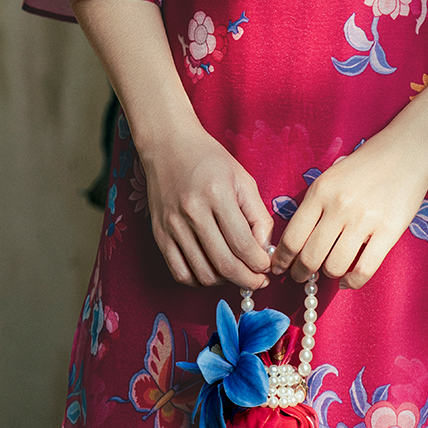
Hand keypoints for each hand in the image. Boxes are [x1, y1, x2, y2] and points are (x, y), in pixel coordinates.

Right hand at [141, 127, 273, 289]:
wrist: (168, 145)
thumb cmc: (210, 160)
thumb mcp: (243, 179)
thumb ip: (258, 215)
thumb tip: (264, 251)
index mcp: (217, 194)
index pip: (243, 244)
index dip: (260, 264)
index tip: (267, 268)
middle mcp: (192, 212)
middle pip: (224, 264)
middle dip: (247, 280)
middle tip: (257, 281)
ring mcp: (172, 225)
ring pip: (203, 273)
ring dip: (225, 282)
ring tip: (236, 273)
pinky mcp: (159, 234)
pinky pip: (180, 272)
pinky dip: (199, 280)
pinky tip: (212, 271)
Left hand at [271, 131, 427, 289]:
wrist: (406, 150)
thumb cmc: (366, 164)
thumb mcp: (331, 177)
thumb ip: (314, 206)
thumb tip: (297, 243)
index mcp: (320, 191)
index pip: (292, 237)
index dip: (282, 259)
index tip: (279, 268)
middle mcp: (339, 206)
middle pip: (310, 257)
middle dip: (301, 273)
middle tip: (301, 277)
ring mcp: (364, 219)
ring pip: (334, 266)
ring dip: (328, 275)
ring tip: (329, 272)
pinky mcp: (389, 230)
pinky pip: (364, 269)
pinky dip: (353, 282)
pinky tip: (349, 280)